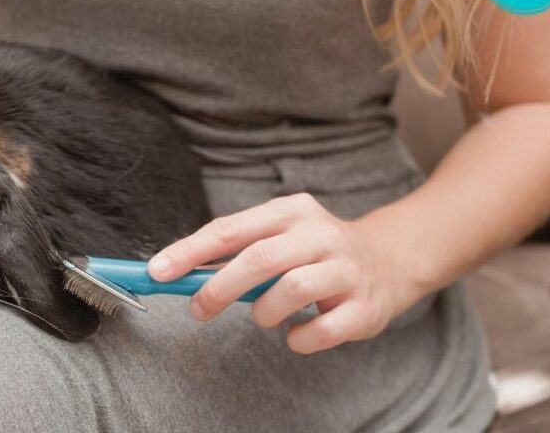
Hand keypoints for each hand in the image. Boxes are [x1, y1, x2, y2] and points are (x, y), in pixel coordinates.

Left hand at [148, 193, 421, 353]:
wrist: (391, 259)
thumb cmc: (315, 251)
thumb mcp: (278, 236)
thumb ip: (235, 252)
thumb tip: (179, 272)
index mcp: (291, 211)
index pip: (231, 229)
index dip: (189, 251)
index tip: (158, 272)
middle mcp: (321, 234)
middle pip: (260, 258)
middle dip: (219, 287)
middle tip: (198, 309)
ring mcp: (346, 269)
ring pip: (291, 290)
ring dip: (264, 311)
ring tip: (265, 316)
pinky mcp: (364, 306)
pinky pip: (322, 329)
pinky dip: (298, 338)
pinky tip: (295, 332)